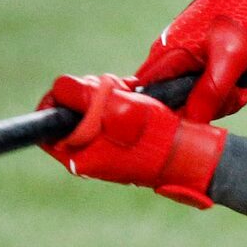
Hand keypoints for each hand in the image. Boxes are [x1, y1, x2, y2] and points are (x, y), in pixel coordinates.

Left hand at [39, 74, 225, 208]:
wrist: (197, 156)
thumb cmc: (160, 134)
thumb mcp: (118, 106)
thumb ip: (82, 95)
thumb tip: (59, 88)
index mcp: (81, 156)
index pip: (49, 126)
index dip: (56, 100)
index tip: (72, 86)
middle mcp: (90, 160)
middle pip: (70, 118)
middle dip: (85, 95)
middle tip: (111, 87)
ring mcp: (107, 155)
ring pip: (90, 116)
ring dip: (104, 97)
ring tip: (127, 92)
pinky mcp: (123, 150)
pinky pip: (109, 121)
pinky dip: (118, 105)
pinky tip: (135, 99)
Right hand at [138, 0, 246, 121]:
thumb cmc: (242, 18)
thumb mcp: (230, 59)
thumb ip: (210, 91)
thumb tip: (192, 120)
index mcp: (166, 55)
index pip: (151, 98)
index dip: (171, 115)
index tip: (199, 118)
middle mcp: (168, 58)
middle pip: (176, 102)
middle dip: (208, 108)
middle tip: (235, 96)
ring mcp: (183, 58)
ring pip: (195, 97)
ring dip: (221, 99)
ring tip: (242, 89)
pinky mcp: (198, 59)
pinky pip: (206, 86)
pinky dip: (224, 90)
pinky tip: (241, 84)